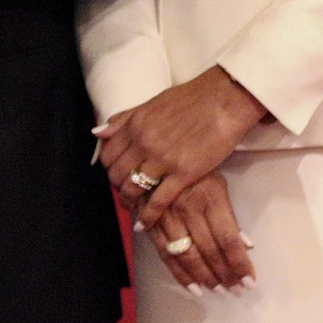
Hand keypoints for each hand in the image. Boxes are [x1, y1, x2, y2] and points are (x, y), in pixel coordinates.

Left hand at [95, 67, 266, 229]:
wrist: (223, 101)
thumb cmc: (191, 99)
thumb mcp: (152, 103)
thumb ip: (125, 119)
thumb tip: (99, 132)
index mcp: (135, 124)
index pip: (108, 155)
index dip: (109, 168)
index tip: (116, 174)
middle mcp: (144, 142)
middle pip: (117, 174)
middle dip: (118, 187)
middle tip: (124, 192)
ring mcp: (162, 159)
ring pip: (133, 188)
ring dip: (129, 201)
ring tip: (132, 207)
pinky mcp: (183, 173)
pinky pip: (158, 201)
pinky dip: (148, 215)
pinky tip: (144, 223)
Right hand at [145, 170, 255, 293]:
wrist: (156, 155)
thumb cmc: (194, 169)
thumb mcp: (218, 183)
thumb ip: (230, 215)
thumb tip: (247, 245)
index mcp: (209, 195)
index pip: (228, 238)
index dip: (240, 263)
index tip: (250, 281)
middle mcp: (187, 207)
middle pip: (209, 250)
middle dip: (225, 275)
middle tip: (237, 291)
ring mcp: (166, 216)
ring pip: (187, 256)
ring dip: (204, 278)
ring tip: (219, 291)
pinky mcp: (151, 223)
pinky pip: (165, 254)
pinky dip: (180, 274)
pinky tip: (193, 287)